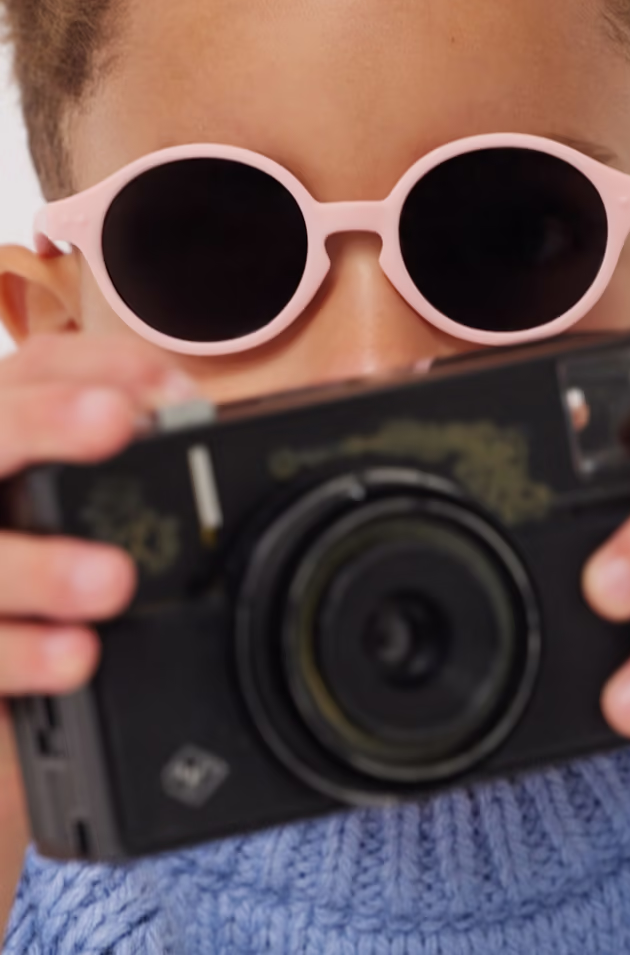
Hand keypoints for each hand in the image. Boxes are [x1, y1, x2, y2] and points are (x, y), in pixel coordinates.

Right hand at [0, 333, 199, 855]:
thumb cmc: (40, 551)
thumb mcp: (71, 489)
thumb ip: (129, 460)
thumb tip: (214, 429)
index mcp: (3, 433)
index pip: (35, 368)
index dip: (102, 366)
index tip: (175, 392)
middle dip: (48, 418)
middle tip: (119, 423)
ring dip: (44, 566)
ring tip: (113, 580)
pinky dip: (24, 655)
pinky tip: (76, 659)